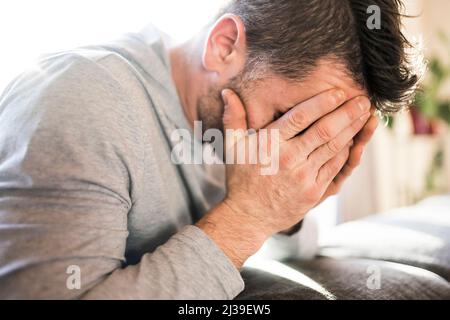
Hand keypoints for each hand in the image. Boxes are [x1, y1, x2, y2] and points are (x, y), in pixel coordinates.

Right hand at [197, 88, 370, 267]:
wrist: (249, 216)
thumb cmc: (241, 179)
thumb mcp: (233, 147)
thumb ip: (233, 118)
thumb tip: (227, 92)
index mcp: (270, 144)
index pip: (300, 117)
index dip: (322, 102)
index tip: (340, 91)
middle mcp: (289, 159)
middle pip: (324, 131)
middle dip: (347, 113)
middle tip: (364, 100)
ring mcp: (303, 176)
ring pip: (334, 148)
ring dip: (353, 130)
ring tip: (366, 116)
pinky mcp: (314, 191)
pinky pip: (335, 167)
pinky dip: (347, 152)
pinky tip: (355, 140)